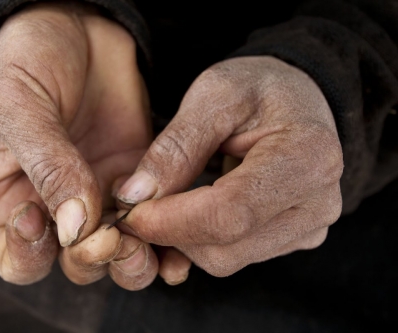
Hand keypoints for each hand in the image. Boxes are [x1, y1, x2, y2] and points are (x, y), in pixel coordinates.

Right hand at [0, 2, 170, 288]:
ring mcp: (99, 196)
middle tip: (110, 241)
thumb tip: (74, 226)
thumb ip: (47, 165)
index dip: (30, 254)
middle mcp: (57, 207)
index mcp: (12, 199)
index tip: (42, 219)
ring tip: (150, 253)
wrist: (75, 29)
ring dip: (134, 262)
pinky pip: (152, 223)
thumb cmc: (29, 63)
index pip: (17, 258)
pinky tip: (179, 249)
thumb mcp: (20, 107)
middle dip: (94, 261)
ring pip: (117, 253)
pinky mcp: (137, 180)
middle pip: (74, 263)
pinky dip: (167, 241)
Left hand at [116, 56, 343, 276]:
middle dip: (170, 232)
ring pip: (225, 259)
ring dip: (183, 238)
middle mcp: (317, 204)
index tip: (129, 212)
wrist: (298, 99)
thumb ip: (176, 146)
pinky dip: (201, 241)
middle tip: (138, 204)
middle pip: (225, 248)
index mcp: (306, 157)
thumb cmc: (259, 88)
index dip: (171, 221)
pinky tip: (191, 210)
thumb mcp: (214, 95)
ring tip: (166, 201)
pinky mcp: (295, 238)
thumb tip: (135, 197)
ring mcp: (309, 227)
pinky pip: (234, 256)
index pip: (230, 212)